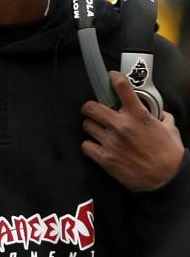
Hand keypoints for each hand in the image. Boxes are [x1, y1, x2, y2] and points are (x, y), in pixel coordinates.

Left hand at [81, 71, 184, 190]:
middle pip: (90, 107)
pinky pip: (85, 145)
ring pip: (86, 125)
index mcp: (138, 115)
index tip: (111, 77)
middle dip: (90, 107)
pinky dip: (89, 145)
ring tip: (98, 130)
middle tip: (94, 110)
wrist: (167, 179)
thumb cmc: (169, 155)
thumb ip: (161, 117)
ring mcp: (111, 142)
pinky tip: (96, 146)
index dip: (114, 78)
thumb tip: (159, 113)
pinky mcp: (105, 158)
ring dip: (91, 127)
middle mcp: (121, 126)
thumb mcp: (170, 129)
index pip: (121, 87)